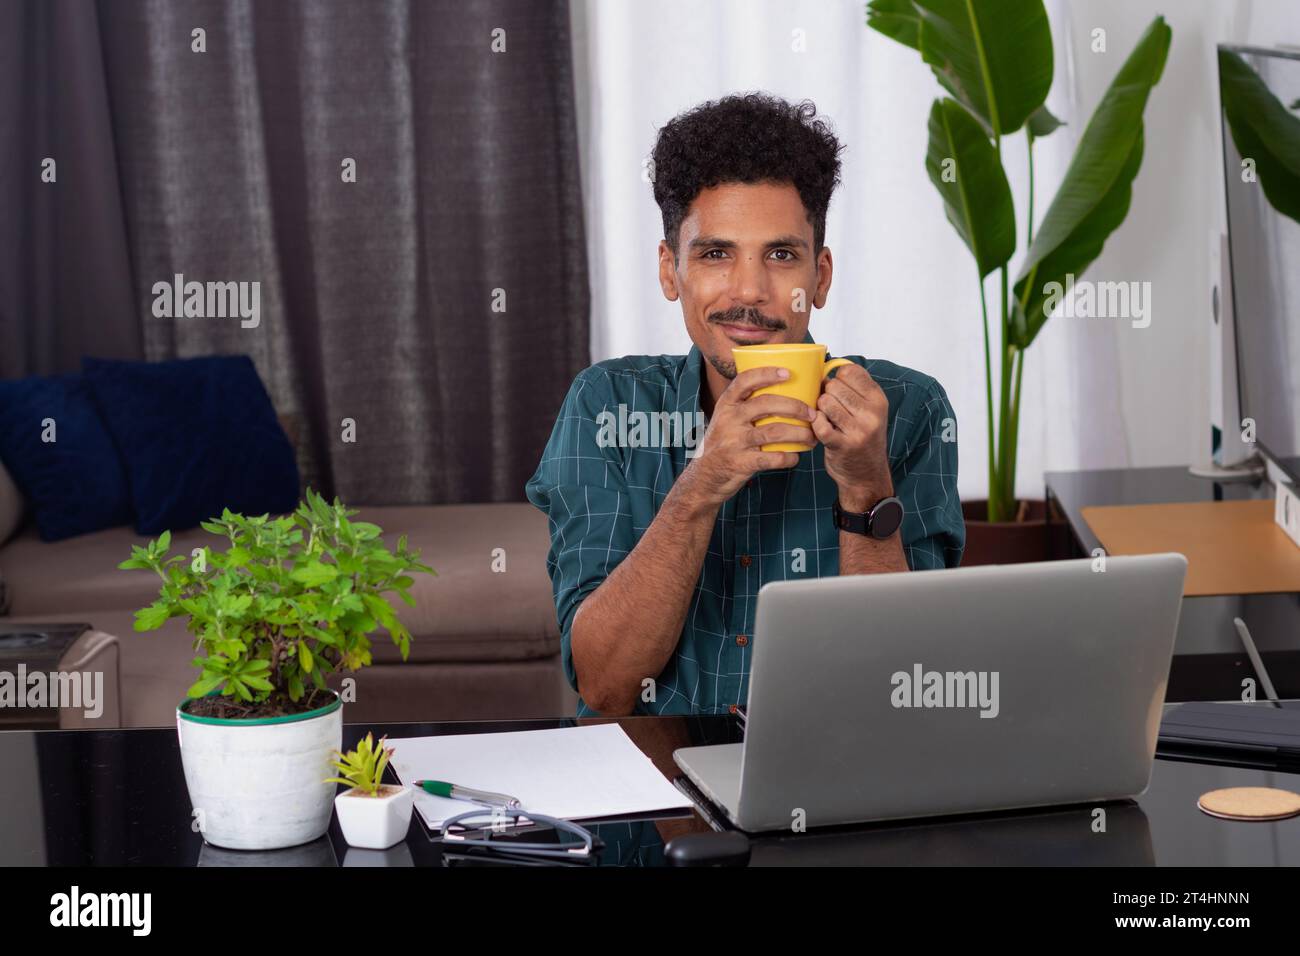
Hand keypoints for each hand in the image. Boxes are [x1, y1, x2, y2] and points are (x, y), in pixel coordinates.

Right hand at [684, 367, 816, 506]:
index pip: (745, 381)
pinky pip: (772, 458)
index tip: (787, 373)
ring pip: (774, 432)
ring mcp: (735, 442)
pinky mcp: (742, 463)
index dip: (766, 374)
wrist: (706, 476)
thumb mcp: (725, 419)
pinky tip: (795, 457)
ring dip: (799, 433)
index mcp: (726, 405)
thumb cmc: (723, 443)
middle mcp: (729, 420)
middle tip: (812, 413)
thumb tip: (781, 390)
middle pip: (766, 404)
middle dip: (795, 407)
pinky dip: (788, 458)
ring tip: (811, 437)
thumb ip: (745, 405)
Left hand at [811, 364, 893, 509]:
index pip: (850, 371)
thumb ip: (855, 388)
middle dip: (826, 394)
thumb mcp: (869, 410)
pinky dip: (815, 424)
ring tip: (827, 418)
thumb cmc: (862, 437)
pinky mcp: (841, 445)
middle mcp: (871, 414)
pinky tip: (821, 429)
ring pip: (824, 402)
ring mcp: (858, 430)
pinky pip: (819, 423)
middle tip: (830, 408)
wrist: (866, 475)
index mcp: (878, 400)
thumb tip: (826, 364)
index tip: (838, 389)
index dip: (837, 377)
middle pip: (834, 386)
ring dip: (820, 409)